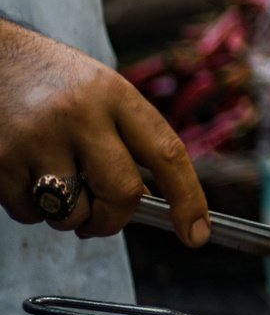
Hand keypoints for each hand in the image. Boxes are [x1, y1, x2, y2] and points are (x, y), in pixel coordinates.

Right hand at [0, 20, 209, 244]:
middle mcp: (79, 114)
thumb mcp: (102, 92)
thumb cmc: (52, 80)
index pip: (166, 154)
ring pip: (71, 213)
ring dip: (69, 216)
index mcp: (114, 95)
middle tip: (102, 217)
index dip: (188, 200)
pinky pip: (28, 212)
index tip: (197, 234)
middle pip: (121, 194)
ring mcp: (36, 137)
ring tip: (57, 185)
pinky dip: (33, 208)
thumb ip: (128, 139)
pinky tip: (27, 177)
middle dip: (115, 219)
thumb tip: (150, 203)